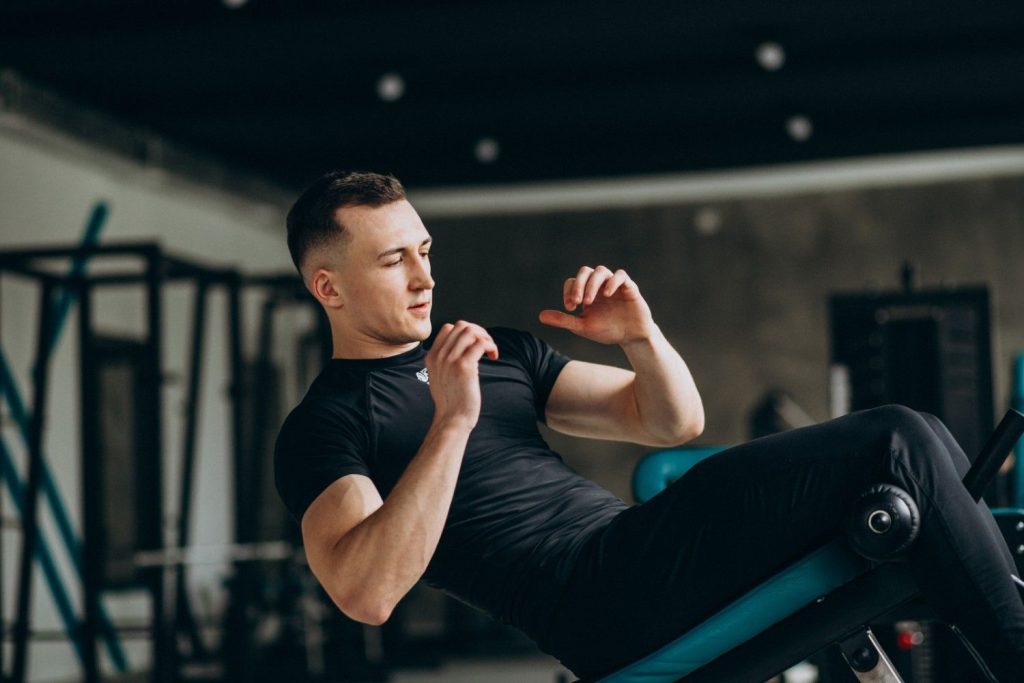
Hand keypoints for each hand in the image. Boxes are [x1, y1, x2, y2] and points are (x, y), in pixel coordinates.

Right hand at [425, 321, 498, 429]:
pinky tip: (493, 356)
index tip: (474, 344)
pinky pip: (481, 343)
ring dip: (485, 337)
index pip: (448, 328)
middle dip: (478, 331)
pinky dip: (491, 346)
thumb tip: (462, 347)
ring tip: (490, 350)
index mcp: (432, 356)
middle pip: (461, 326)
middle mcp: (439, 355)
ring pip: (471, 331)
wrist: (452, 418)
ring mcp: (450, 360)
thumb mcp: (439, 376)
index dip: (465, 332)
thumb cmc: (451, 401)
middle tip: (486, 346)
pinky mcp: (464, 366)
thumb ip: (444, 361)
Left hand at [539, 266, 654, 344]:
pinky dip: (612, 282)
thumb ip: (563, 320)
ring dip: (592, 284)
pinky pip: (620, 275)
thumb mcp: (582, 327)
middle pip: (585, 271)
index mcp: (587, 292)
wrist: (631, 337)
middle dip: (578, 285)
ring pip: (601, 271)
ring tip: (588, 302)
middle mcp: (599, 285)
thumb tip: (540, 316)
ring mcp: (614, 284)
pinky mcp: (629, 287)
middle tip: (577, 302)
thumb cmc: (607, 331)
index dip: (569, 291)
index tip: (570, 308)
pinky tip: (607, 294)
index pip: (573, 282)